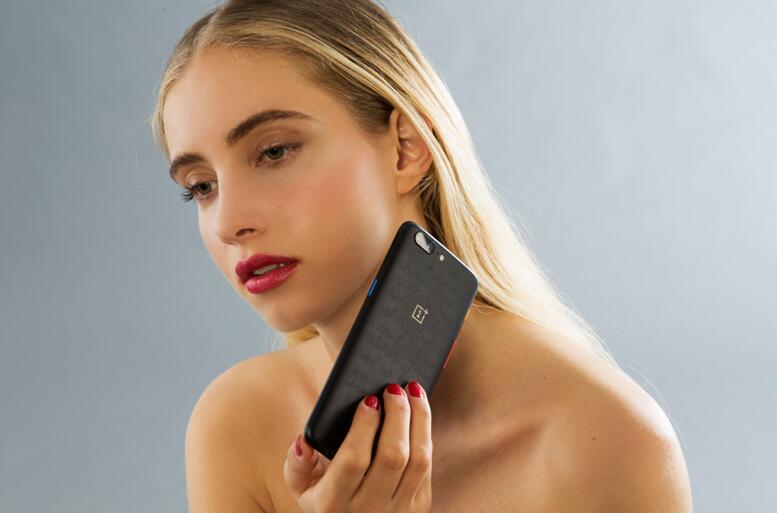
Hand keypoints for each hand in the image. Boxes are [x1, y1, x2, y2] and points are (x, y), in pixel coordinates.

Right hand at [283, 381, 432, 512]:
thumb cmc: (327, 497)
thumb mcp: (303, 486)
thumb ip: (297, 463)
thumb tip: (303, 442)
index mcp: (332, 503)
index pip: (354, 460)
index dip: (364, 426)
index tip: (369, 399)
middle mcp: (367, 510)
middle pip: (392, 456)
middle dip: (397, 415)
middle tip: (393, 388)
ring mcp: (396, 511)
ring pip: (418, 460)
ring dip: (419, 419)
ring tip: (413, 391)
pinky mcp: (418, 507)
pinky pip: (426, 467)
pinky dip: (425, 434)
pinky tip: (419, 412)